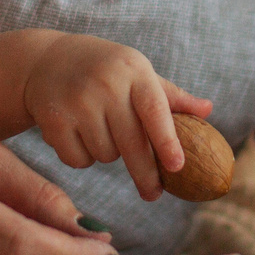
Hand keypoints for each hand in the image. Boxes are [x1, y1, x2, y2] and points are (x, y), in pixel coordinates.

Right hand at [21, 31, 213, 201]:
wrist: (46, 60)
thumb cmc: (106, 70)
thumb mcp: (138, 73)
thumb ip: (171, 96)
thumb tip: (208, 110)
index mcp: (134, 70)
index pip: (155, 110)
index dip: (167, 141)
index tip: (177, 167)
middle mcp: (106, 84)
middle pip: (133, 144)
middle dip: (146, 174)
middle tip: (154, 194)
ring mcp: (77, 101)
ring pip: (106, 155)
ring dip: (108, 154)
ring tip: (99, 129)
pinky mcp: (53, 119)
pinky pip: (78, 160)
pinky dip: (82, 157)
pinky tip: (77, 134)